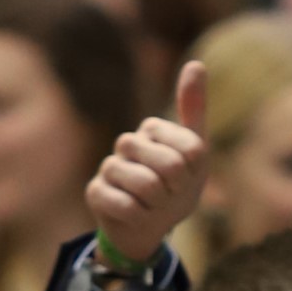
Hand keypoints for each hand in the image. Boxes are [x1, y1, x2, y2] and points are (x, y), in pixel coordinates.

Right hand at [86, 60, 208, 264]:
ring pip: (149, 186)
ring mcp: (109, 166)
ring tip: (152, 205)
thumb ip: (195, 111)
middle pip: (172, 167)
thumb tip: (197, 63)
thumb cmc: (175, 188)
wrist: (150, 227)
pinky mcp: (95, 192)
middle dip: (177, 190)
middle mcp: (127, 142)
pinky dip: (141, 218)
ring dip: (159, 205)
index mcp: (153, 128)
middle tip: (168, 194)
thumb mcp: (195, 154)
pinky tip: (135, 215)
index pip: (192, 150)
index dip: (195, 173)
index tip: (185, 177)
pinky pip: (128, 207)